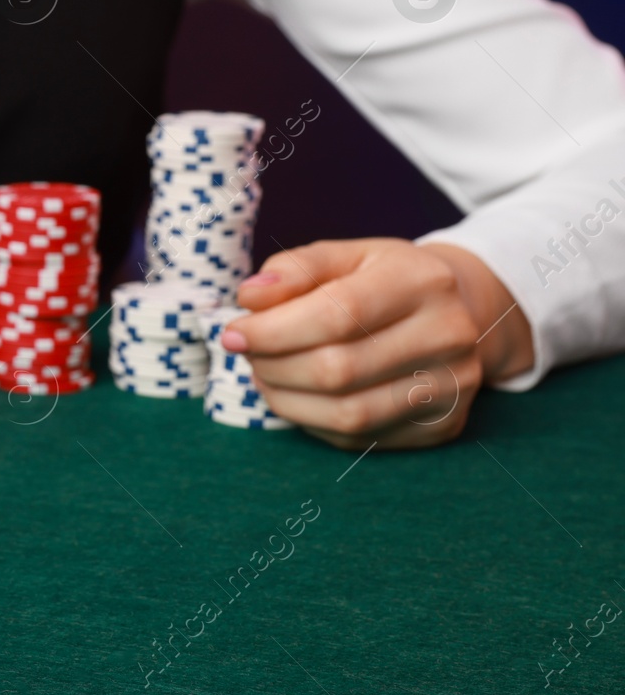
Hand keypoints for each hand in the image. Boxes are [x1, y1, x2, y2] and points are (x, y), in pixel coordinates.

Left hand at [226, 238, 533, 449]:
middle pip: (338, 369)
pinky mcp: (441, 426)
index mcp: (421, 281)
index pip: (337, 314)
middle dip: (273, 366)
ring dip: (286, 400)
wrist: (460, 312)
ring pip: (348, 414)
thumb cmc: (386, 279)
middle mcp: (448, 336)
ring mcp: (451, 387)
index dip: (274, 330)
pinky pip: (360, 438)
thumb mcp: (345, 256)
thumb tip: (250, 298)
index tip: (233, 333)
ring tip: (264, 374)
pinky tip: (297, 396)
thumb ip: (295, 269)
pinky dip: (313, 421)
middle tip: (246, 354)